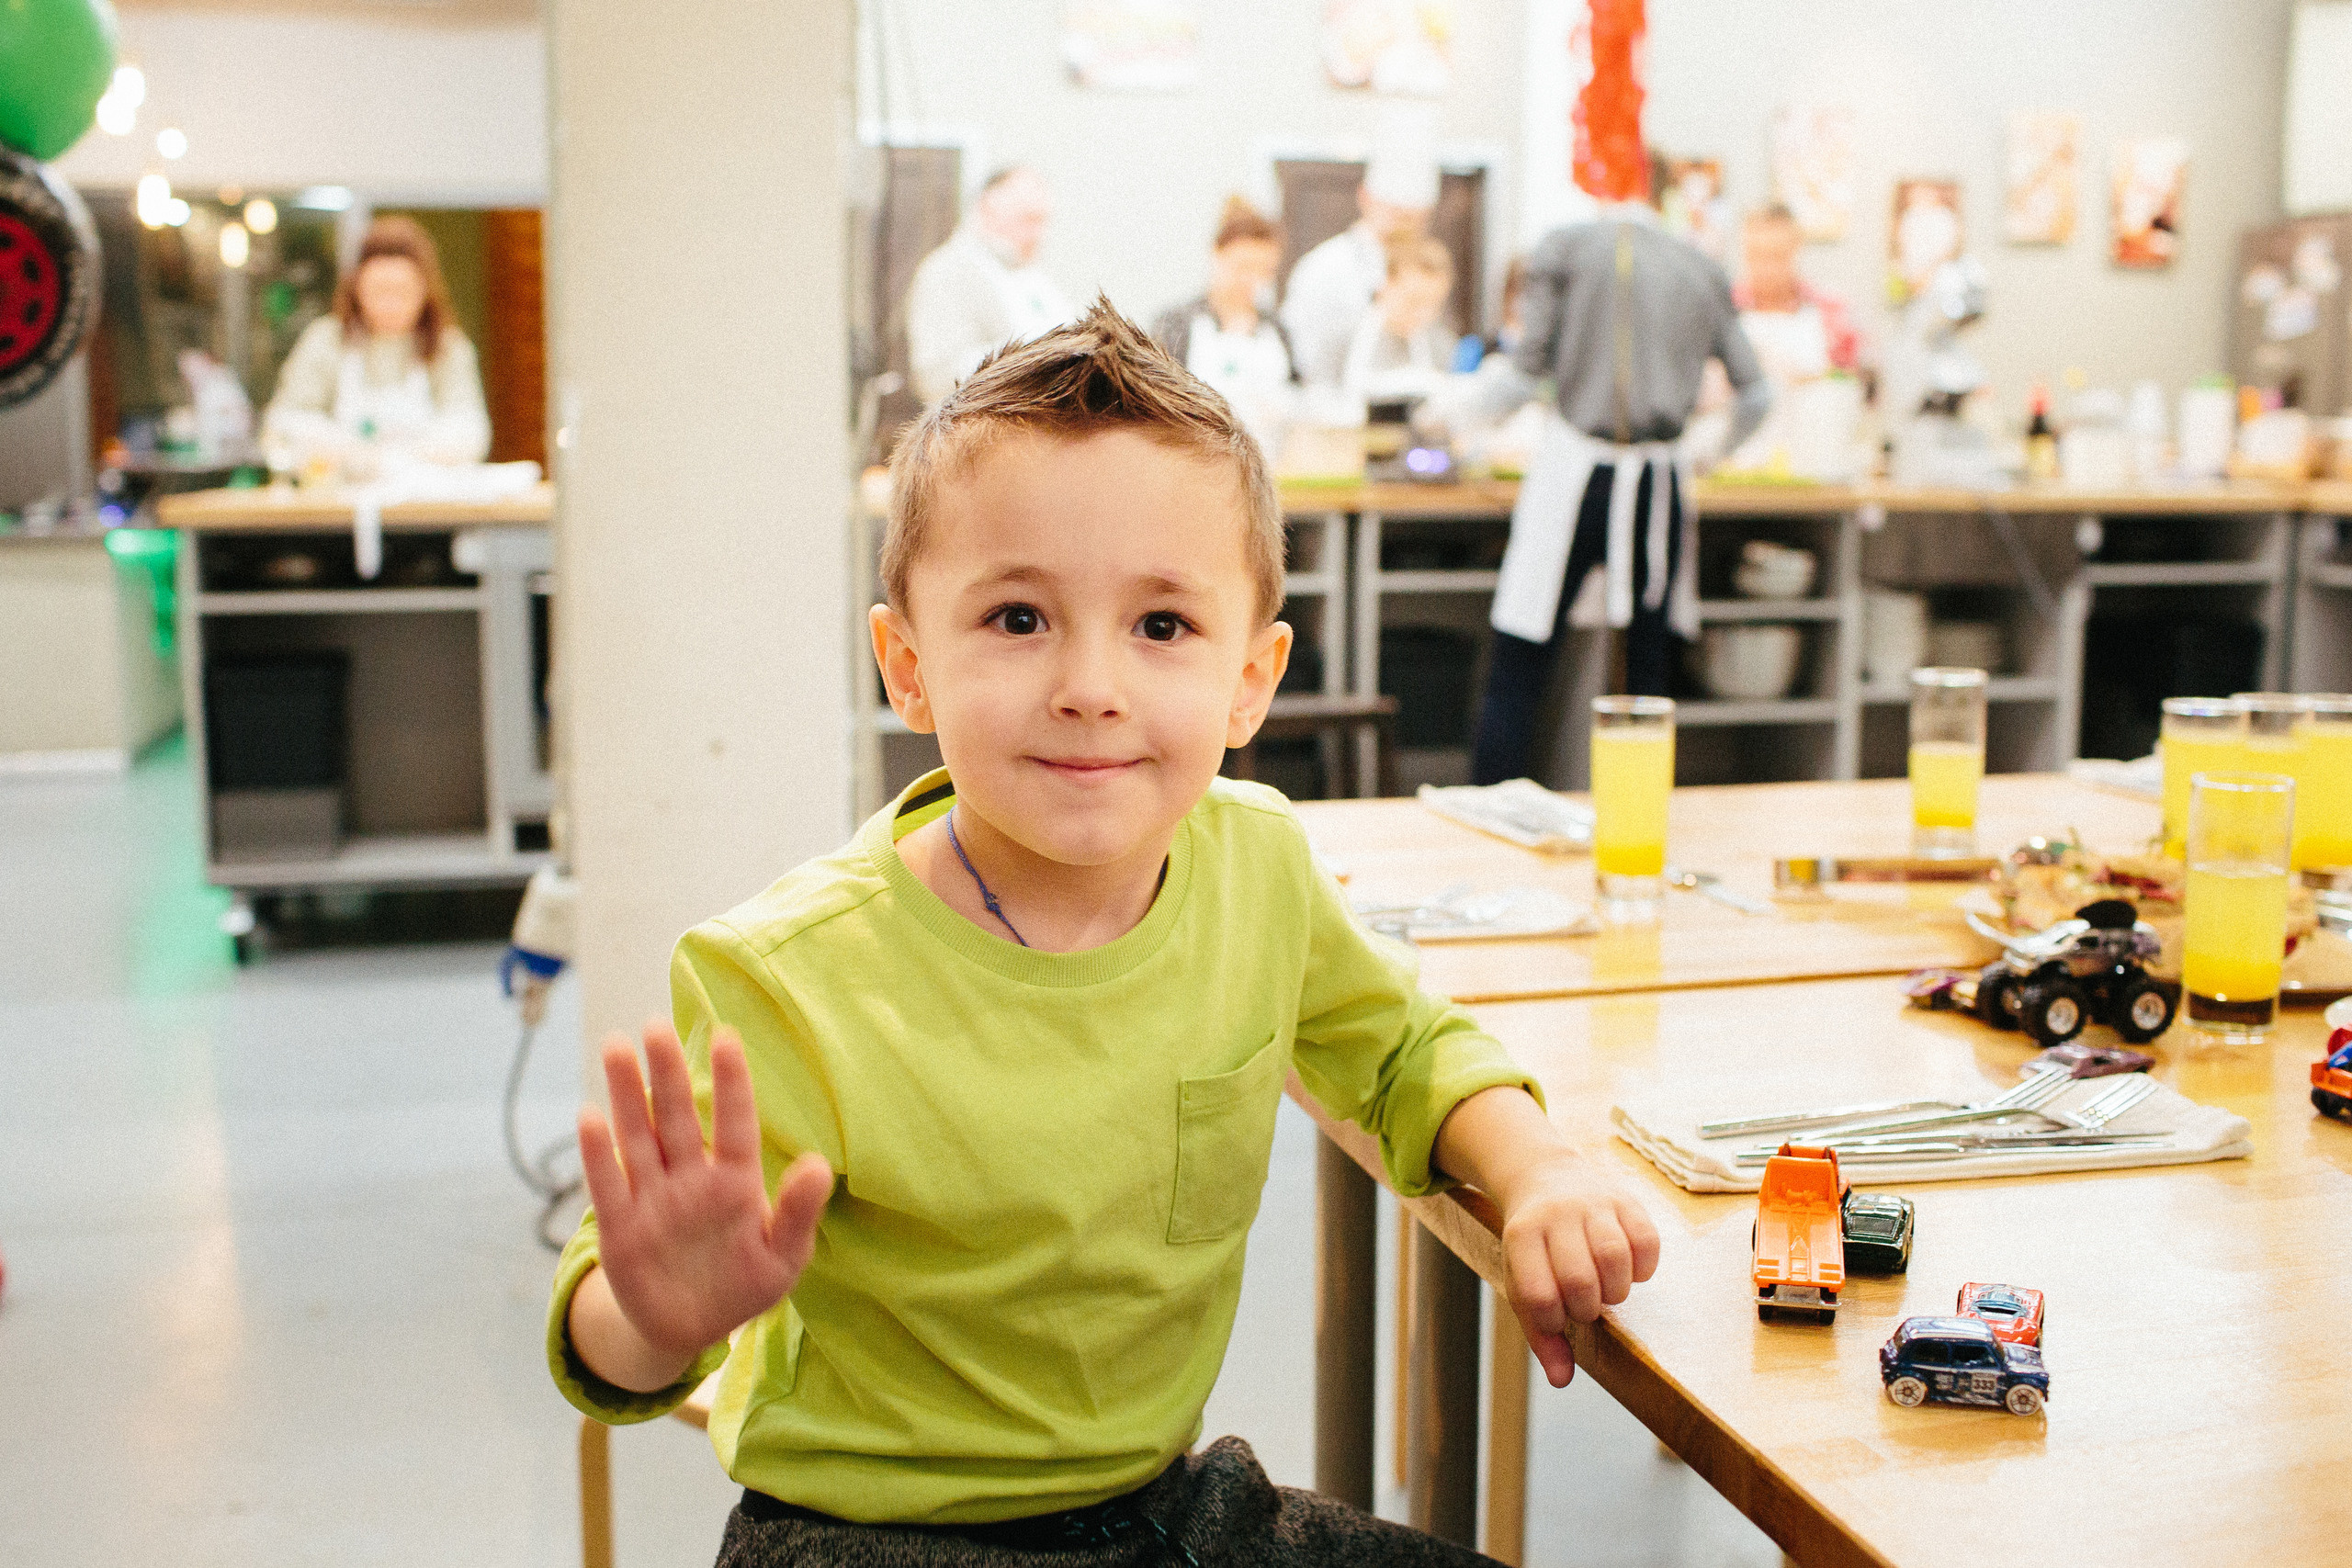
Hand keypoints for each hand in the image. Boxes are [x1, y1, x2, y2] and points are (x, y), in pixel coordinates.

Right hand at [576, 1023, 831, 1370]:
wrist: (693, 1330)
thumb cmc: (745, 1285)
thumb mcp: (783, 1256)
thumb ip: (797, 1213)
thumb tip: (818, 1165)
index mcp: (735, 1182)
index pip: (734, 1123)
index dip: (730, 1083)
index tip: (727, 1036)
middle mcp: (691, 1180)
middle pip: (676, 1117)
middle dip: (666, 1073)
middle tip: (655, 1025)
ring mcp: (653, 1200)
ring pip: (638, 1138)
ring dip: (626, 1095)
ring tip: (617, 1047)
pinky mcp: (620, 1229)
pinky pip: (608, 1185)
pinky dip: (598, 1154)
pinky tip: (590, 1115)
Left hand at [1492, 1154, 1660, 1387]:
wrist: (1546, 1177)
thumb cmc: (1535, 1247)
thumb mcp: (1523, 1282)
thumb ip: (1540, 1334)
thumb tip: (1562, 1380)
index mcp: (1521, 1236)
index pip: (1539, 1297)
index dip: (1553, 1322)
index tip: (1557, 1317)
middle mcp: (1556, 1215)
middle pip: (1579, 1281)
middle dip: (1587, 1309)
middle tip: (1585, 1305)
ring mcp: (1593, 1203)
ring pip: (1615, 1258)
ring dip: (1616, 1291)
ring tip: (1607, 1291)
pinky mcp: (1627, 1200)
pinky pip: (1647, 1242)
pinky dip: (1643, 1269)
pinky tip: (1629, 1271)